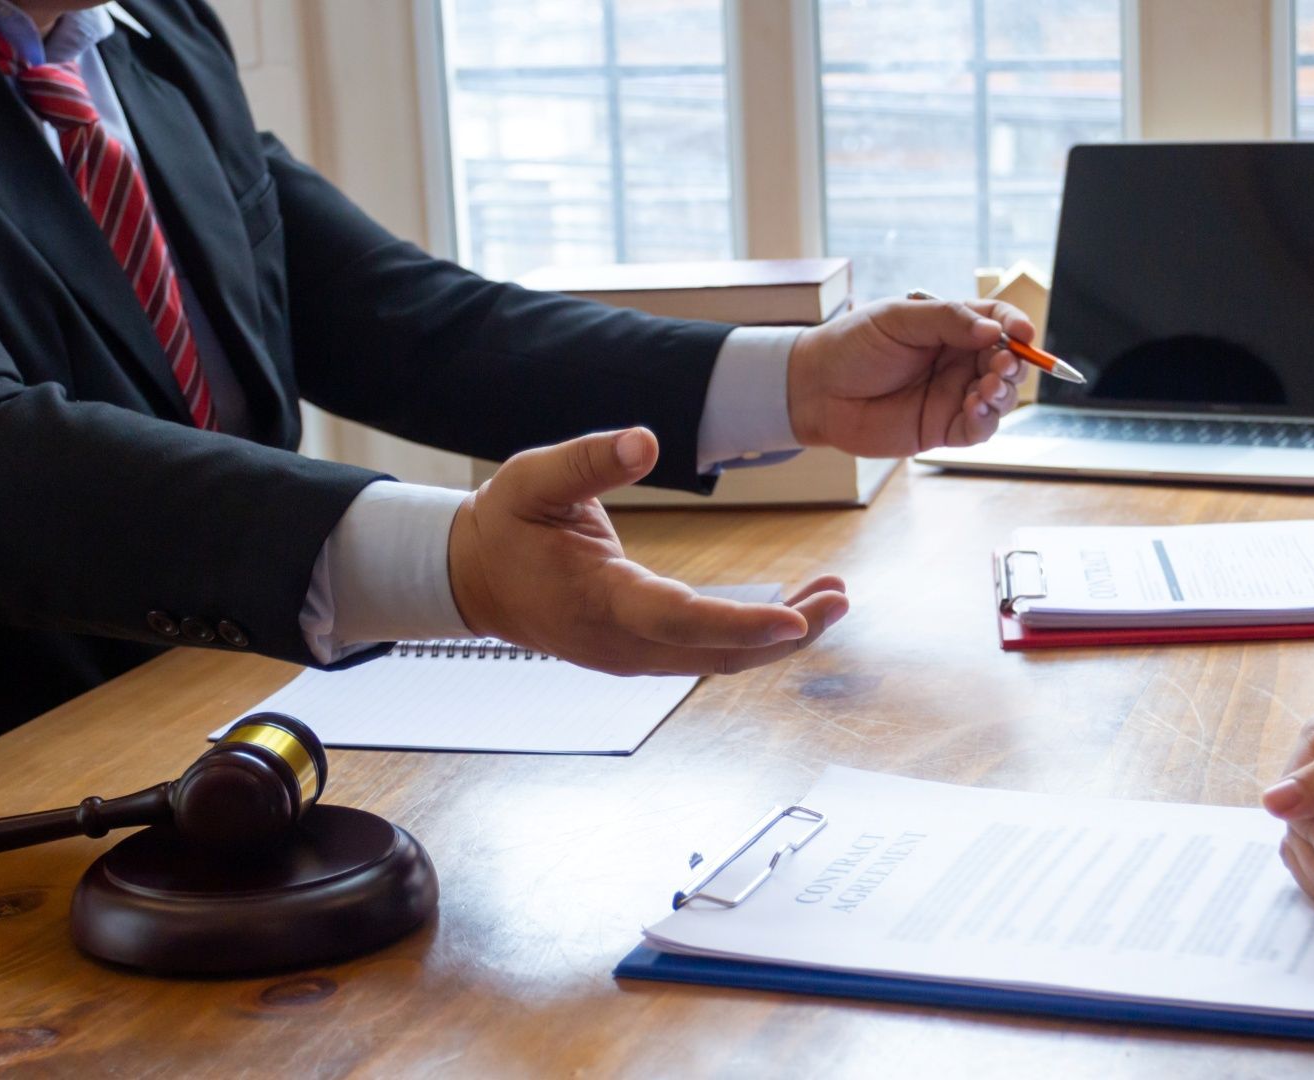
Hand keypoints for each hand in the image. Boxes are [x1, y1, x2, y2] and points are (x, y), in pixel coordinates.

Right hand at [447, 427, 848, 675]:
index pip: (681, 621)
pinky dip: (755, 636)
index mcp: (599, 602)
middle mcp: (622, 644)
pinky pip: (708, 653)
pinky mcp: (643, 653)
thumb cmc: (505, 527)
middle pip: (718, 654)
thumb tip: (644, 440)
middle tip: (841, 598)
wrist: (472, 578)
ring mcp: (633, 657)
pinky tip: (795, 609)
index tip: (795, 617)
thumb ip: (588, 460)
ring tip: (834, 599)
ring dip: (780, 637)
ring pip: (719, 660)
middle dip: (786, 634)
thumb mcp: (533, 479)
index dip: (741, 623)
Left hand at [785, 296, 1033, 456]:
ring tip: (986, 388)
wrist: (816, 388)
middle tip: (1001, 365)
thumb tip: (993, 330)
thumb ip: (947, 320)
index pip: (999, 321)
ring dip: (1004, 393)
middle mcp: (959, 361)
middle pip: (1008, 362)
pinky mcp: (942, 428)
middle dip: (1014, 364)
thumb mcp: (898, 319)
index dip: (1016, 326)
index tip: (1022, 333)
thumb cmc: (853, 345)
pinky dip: (985, 420)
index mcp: (952, 327)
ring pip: (1000, 397)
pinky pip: (978, 429)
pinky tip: (975, 408)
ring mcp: (953, 395)